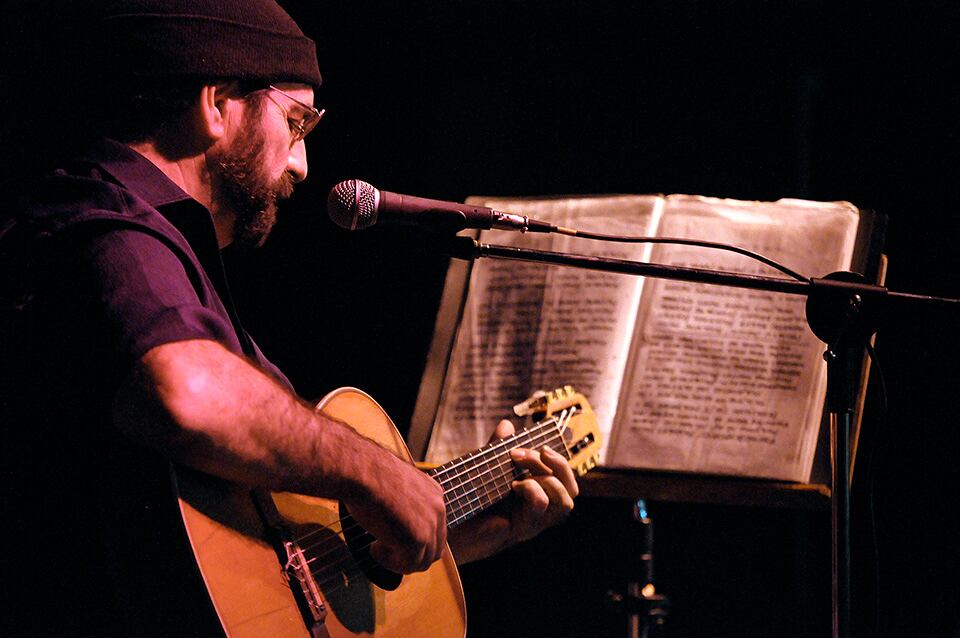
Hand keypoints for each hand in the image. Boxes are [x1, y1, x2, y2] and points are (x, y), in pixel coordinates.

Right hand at [342, 443, 446, 573]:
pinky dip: (390, 562)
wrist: (363, 471)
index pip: (436, 530)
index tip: (394, 541)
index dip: (416, 542)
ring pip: (422, 561)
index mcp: (434, 493)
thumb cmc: (370, 474)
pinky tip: (374, 548)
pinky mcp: (417, 539)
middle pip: (434, 549)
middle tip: (387, 552)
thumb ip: (405, 503)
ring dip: (399, 561)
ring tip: (378, 549)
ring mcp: (429, 525)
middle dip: (411, 556)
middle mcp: (438, 509)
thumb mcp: (397, 486)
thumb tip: (396, 522)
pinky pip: (407, 565)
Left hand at [448, 419, 578, 563]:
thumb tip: (507, 425)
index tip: (540, 444)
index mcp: (535, 495)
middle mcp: (538, 512)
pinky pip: (541, 507)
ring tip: (519, 473)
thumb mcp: (485, 468)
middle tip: (527, 453)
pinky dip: (533, 491)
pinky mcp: (520, 530)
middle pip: (571, 490)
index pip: (565, 480)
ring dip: (547, 478)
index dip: (560, 460)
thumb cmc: (466, 498)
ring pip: (564, 503)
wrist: (444, 523)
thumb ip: (498, 449)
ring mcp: (532, 523)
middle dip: (557, 464)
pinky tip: (514, 487)